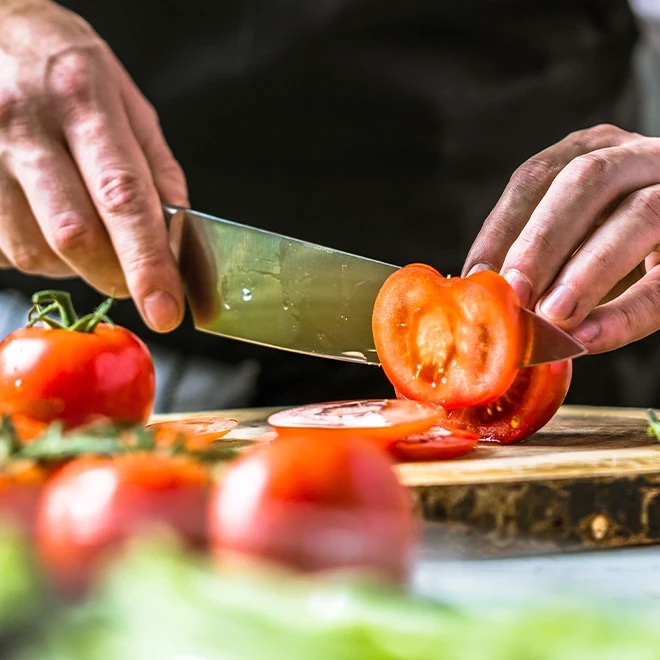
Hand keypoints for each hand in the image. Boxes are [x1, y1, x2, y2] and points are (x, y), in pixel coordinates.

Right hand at [0, 0, 186, 331]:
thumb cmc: (66, 69)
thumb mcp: (127, 103)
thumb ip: (157, 172)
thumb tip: (177, 241)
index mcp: (83, 100)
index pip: (123, 198)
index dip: (147, 263)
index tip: (166, 310)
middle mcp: (26, 125)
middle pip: (75, 236)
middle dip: (113, 275)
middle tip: (132, 279)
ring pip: (35, 252)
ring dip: (73, 264)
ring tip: (81, 222)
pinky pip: (5, 248)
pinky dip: (37, 251)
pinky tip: (43, 215)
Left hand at [463, 123, 659, 353]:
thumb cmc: (620, 240)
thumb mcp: (578, 230)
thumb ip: (541, 252)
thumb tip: (483, 292)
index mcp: (593, 151)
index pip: (537, 177)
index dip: (501, 227)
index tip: (476, 276)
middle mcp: (637, 157)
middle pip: (585, 181)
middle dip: (542, 241)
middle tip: (513, 292)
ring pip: (639, 215)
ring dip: (587, 271)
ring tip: (551, 315)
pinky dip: (626, 313)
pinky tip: (589, 337)